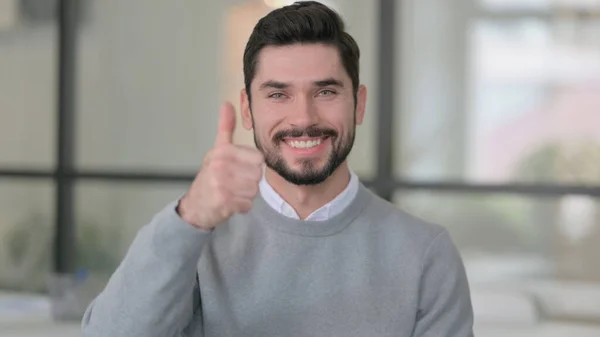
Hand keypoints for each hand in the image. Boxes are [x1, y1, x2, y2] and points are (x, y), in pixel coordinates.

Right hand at [177, 102, 263, 229]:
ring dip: (246, 195)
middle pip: (258, 175)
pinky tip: (230, 203)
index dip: (252, 167)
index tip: (239, 169)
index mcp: (223, 151)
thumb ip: (225, 128)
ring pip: (254, 190)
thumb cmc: (210, 177)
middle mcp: (221, 165)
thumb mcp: (217, 149)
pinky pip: (247, 204)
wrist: (196, 206)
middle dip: (250, 182)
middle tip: (234, 183)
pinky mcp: (223, 201)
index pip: (258, 159)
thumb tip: (227, 103)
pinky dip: (242, 206)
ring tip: (232, 192)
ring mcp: (221, 183)